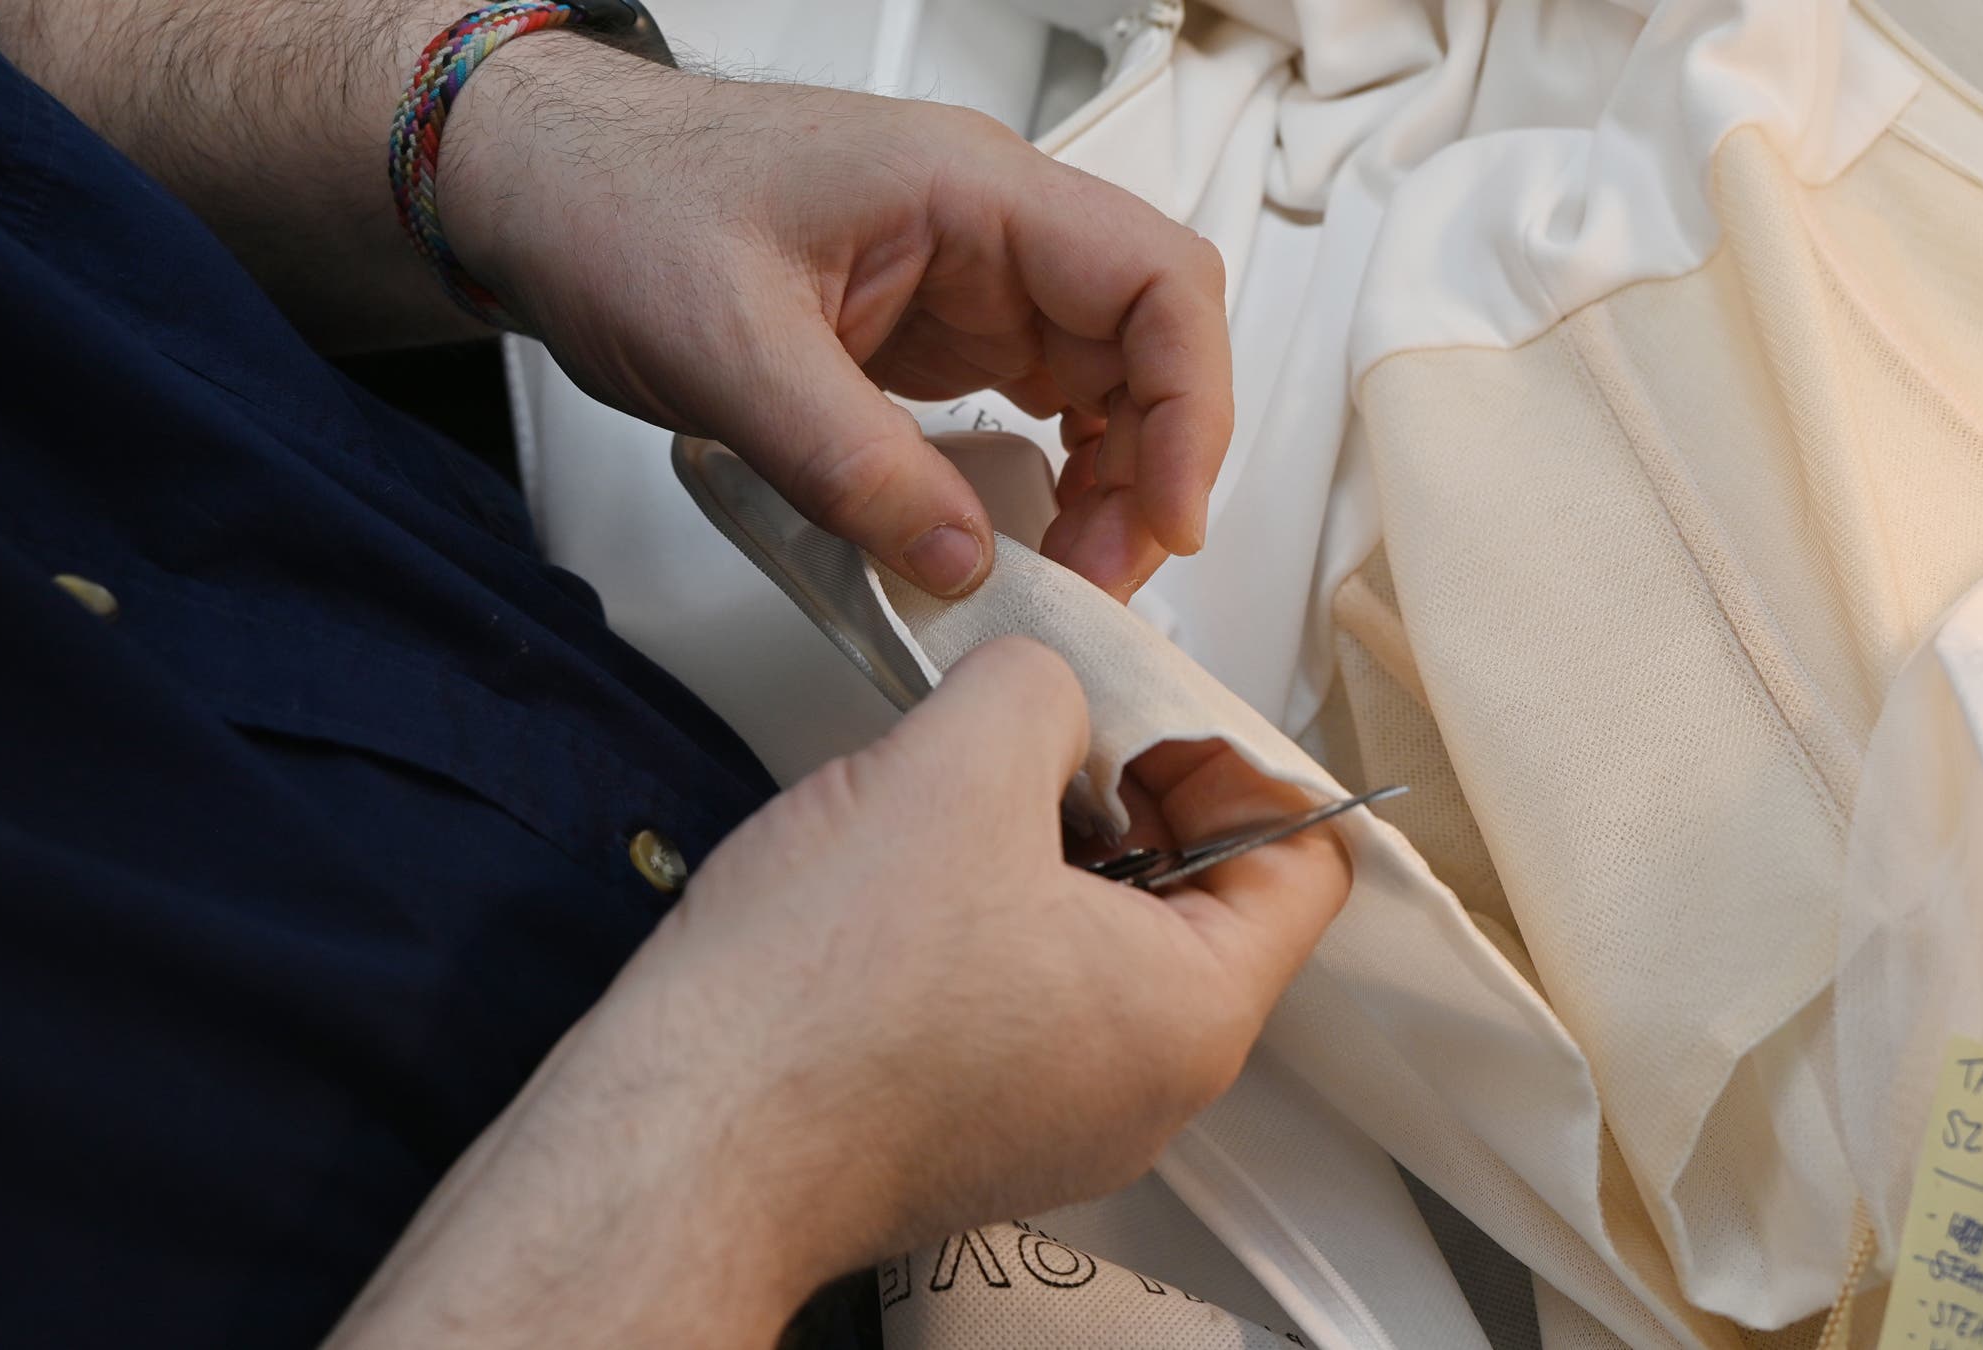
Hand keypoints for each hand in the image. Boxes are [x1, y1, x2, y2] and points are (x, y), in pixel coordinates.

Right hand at [327, 639, 1348, 1347]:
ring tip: (945, 806)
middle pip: (1199, 902)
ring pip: (1099, 947)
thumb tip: (1047, 691)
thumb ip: (1042, 686)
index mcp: (1191, 1013)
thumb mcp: (957, 763)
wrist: (679, 1148)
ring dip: (1040, 855)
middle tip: (1034, 741)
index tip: (1142, 720)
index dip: (1230, 758)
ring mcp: (1058, 1121)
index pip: (1303, 863)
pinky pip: (1020, 1001)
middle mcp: (1146, 1089)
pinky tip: (893, 887)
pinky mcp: (971, 1130)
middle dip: (1121, 798)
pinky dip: (982, 924)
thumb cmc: (814, 1006)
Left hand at [438, 42, 1232, 599]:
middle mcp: (988, 229)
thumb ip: (850, 465)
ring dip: (1110, 482)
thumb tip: (962, 560)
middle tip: (1100, 575)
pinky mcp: (930, 332)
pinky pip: (1032, 407)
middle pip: (1149, 343)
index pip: (1156, 282)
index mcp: (970, 189)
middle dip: (1154, 469)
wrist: (540, 186)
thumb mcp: (729, 348)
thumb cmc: (618, 202)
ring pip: (1102, 382)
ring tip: (1065, 571)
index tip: (1169, 516)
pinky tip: (1017, 536)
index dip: (1192, 406)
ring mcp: (965, 280)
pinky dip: (1048, 478)